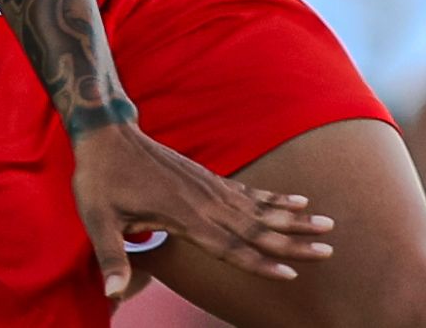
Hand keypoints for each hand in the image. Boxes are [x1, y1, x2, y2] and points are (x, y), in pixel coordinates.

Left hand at [68, 120, 332, 293]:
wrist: (106, 134)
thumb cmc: (100, 179)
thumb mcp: (97, 219)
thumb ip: (111, 256)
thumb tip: (110, 292)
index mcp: (183, 216)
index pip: (229, 246)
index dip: (259, 262)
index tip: (290, 273)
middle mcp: (204, 201)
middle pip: (257, 227)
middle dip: (293, 241)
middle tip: (328, 249)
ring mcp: (209, 187)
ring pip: (260, 207)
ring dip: (293, 218)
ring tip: (327, 224)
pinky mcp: (207, 178)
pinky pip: (249, 191)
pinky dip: (275, 198)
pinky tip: (298, 200)